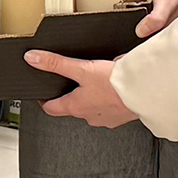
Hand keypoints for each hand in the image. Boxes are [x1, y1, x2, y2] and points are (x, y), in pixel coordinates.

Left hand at [24, 50, 138, 128]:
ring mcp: (105, 118)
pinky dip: (108, 100)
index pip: (51, 108)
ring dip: (91, 98)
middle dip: (70, 96)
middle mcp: (89, 116)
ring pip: (91, 108)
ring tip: (96, 83)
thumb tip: (33, 59)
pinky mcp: (120, 117)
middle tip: (71, 83)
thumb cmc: (116, 85)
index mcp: (76, 107)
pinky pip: (109, 109)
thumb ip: (56, 64)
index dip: (45, 100)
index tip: (43, 95)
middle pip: (72, 107)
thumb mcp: (82, 69)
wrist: (145, 93)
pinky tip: (114, 89)